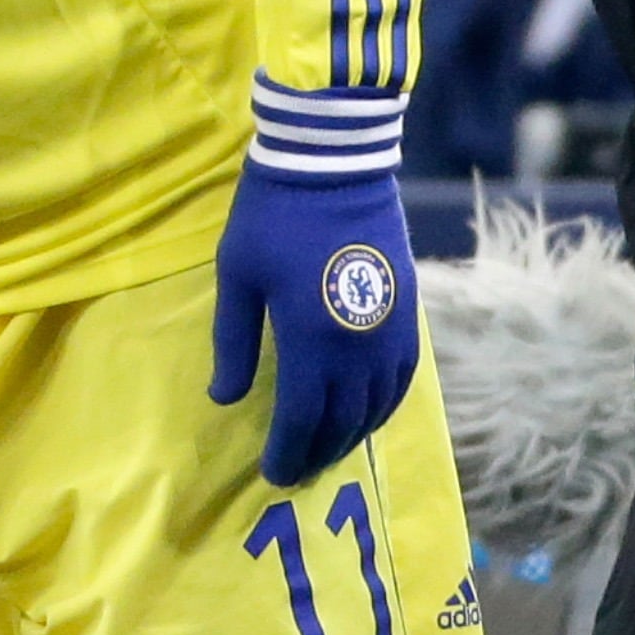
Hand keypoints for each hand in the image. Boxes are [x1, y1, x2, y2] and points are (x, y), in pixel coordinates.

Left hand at [209, 82, 419, 484]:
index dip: (287, 452)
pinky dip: (384, 405)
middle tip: (296, 470)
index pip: (302, 419)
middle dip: (317, 452)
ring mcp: (390, 331)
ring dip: (351, 435)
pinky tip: (367, 413)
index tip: (272, 473)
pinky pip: (403, 378)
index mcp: (310, 339)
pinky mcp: (409, 311)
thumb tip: (225, 399)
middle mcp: (357, 346)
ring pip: (376, 406)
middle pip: (341, 421)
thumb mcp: (238, 276)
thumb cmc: (273, 215)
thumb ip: (233, 342)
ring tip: (327, 449)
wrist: (334, 161)